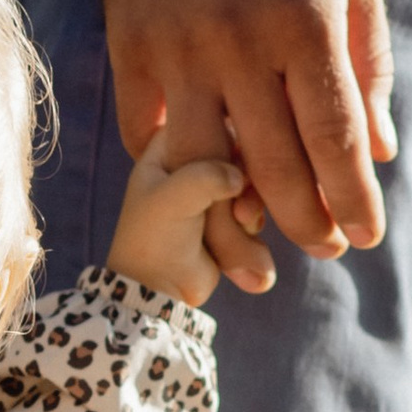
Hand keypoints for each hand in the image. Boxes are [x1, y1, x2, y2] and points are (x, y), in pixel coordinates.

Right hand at [98, 0, 393, 262]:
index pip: (336, 137)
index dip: (354, 197)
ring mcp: (178, 47)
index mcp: (305, 21)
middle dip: (309, 221)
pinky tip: (202, 179)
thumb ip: (368, 61)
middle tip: (327, 248)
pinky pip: (147, 133)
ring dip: (238, 215)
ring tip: (265, 234)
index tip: (366, 236)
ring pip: (205, 165)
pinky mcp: (130, 45)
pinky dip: (174, 167)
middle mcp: (240, 41)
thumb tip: (378, 149)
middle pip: (276, 165)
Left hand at [105, 127, 278, 307]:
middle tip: (242, 213)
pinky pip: (257, 215)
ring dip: (252, 211)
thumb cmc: (154, 239)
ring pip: (255, 186)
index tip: (234, 171)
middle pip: (242, 153)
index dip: (233, 144)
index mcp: (171, 142)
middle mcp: (194, 161)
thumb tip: (244, 176)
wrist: (158, 292)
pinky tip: (242, 245)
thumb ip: (207, 175)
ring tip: (241, 228)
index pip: (216, 120)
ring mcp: (213, 192)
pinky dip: (252, 232)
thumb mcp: (173, 199)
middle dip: (248, 185)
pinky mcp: (230, 220)